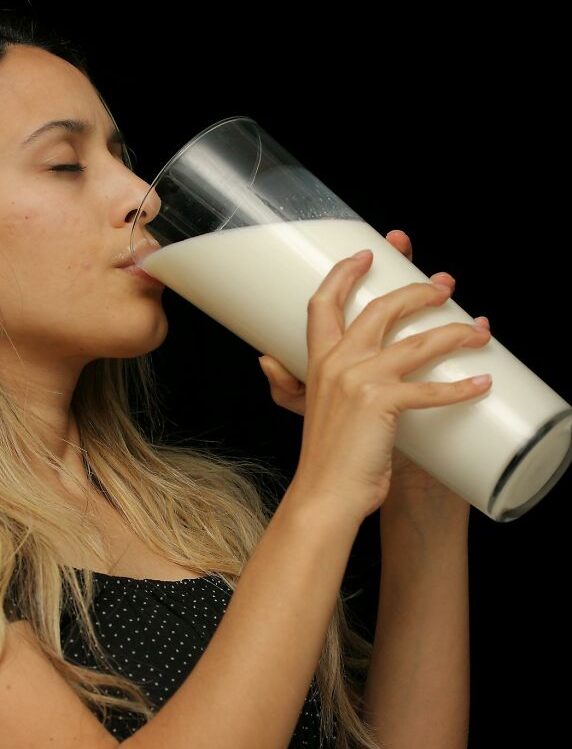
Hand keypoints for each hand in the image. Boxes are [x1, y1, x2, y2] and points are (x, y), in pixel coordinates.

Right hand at [258, 230, 491, 516]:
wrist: (325, 495)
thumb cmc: (323, 457)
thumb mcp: (300, 410)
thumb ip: (286, 385)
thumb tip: (265, 359)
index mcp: (319, 361)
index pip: (324, 303)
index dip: (345, 273)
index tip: (370, 253)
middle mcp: (338, 363)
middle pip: (381, 308)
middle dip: (417, 291)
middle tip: (445, 286)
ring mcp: (360, 380)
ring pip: (417, 342)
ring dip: (454, 333)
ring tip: (479, 330)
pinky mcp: (382, 403)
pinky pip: (430, 388)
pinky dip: (461, 387)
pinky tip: (482, 382)